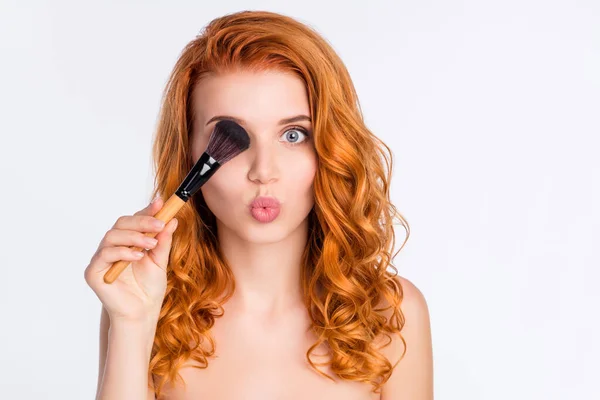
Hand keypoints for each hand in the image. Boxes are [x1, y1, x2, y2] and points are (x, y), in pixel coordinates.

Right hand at [84, 197, 177, 322]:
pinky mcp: (93, 272)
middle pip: (121, 223)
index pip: (134, 221)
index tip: (161, 203)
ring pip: (112, 236)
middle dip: (141, 221)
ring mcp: (101, 259)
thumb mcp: (160, 261)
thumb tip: (172, 220)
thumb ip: (163, 241)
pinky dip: (123, 252)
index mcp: (127, 242)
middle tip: (159, 224)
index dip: (146, 211)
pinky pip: (105, 255)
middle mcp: (112, 247)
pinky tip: (138, 256)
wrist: (142, 312)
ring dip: (134, 237)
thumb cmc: (149, 288)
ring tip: (151, 244)